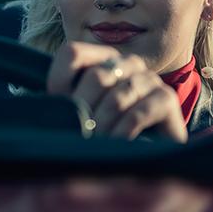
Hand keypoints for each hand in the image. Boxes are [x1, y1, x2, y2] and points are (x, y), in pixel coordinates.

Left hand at [47, 42, 187, 142]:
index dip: (60, 80)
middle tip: (80, 135)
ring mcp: (150, 79)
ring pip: (116, 98)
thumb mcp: (83, 117)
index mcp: (104, 59)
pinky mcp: (167, 99)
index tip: (59, 110)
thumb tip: (45, 106)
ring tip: (96, 145)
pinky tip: (117, 145)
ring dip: (102, 126)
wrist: (151, 158)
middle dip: (84, 111)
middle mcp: (129, 63)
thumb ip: (67, 104)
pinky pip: (137, 113)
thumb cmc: (112, 135)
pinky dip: (121, 133)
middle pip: (96, 77)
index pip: (73, 53)